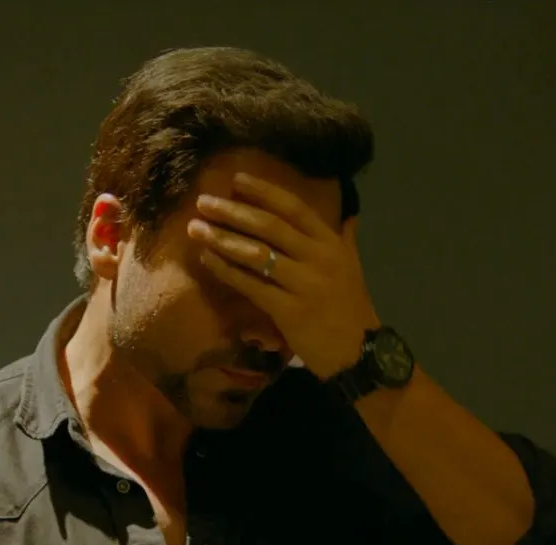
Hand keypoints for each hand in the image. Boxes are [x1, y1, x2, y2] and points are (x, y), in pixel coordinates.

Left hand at [187, 172, 381, 380]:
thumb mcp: (353, 268)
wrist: (359, 352)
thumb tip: (350, 216)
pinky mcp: (288, 310)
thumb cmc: (351, 308)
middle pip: (269, 226)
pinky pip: (251, 285)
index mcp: (331, 244)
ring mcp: (303, 284)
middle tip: (204, 201)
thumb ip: (347, 239)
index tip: (236, 180)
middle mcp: (318, 258)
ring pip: (256, 254)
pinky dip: (226, 270)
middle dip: (233, 212)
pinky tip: (208, 259)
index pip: (294, 208)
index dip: (264, 192)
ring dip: (222, 239)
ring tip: (196, 228)